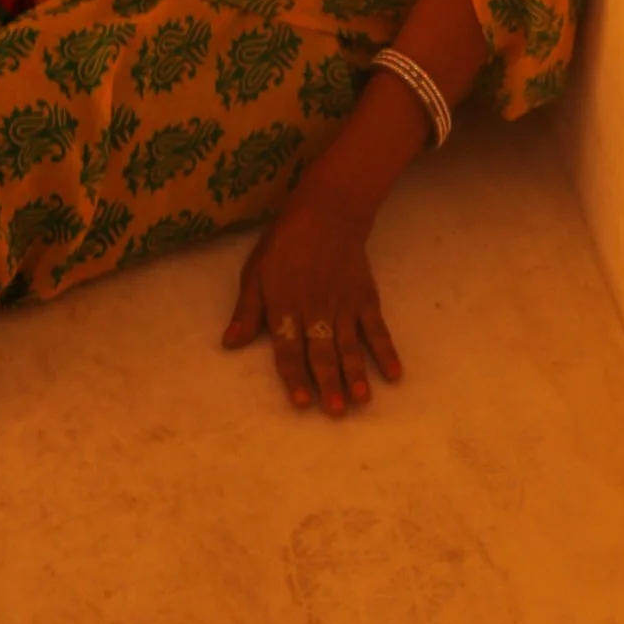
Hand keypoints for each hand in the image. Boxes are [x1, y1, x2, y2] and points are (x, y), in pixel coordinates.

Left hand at [222, 172, 401, 415]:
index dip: (295, 376)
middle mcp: (315, 309)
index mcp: (285, 305)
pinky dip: (386, 351)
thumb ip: (247, 311)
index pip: (289, 348)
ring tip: (361, 400)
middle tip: (335, 412)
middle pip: (322, 351)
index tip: (302, 403)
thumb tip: (229, 344)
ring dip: (356, 373)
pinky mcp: (365, 298)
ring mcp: (343, 305)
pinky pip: (377, 328)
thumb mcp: (255, 272)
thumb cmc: (285, 244)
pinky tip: (394, 374)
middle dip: (328, 383)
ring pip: (350, 344)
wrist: (327, 212)